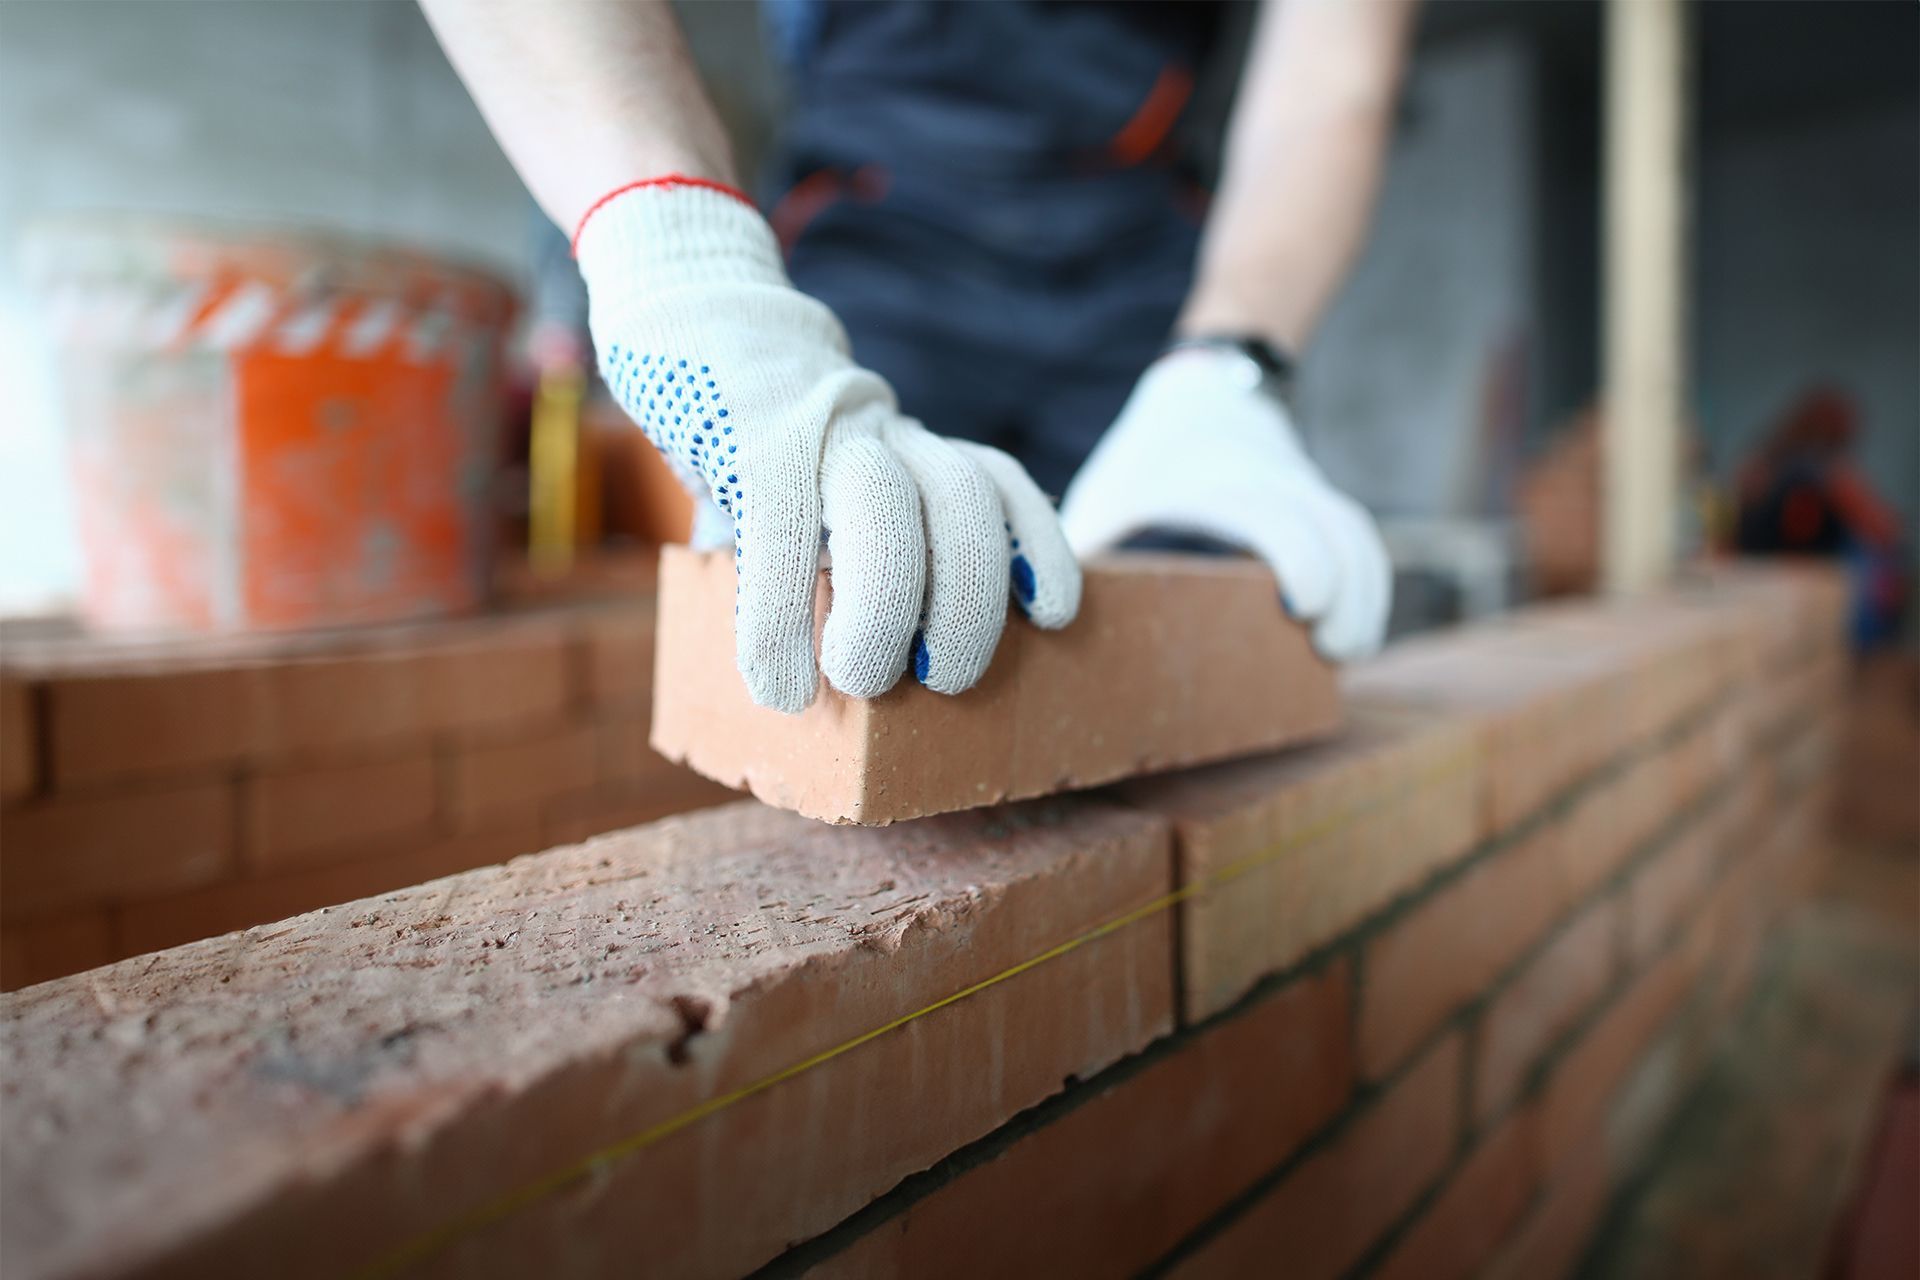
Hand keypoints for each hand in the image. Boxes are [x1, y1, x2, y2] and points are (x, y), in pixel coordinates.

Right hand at [576, 180, 1079, 712]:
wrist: (684, 325)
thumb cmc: (761, 443)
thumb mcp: (827, 479)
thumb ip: (856, 544)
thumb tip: (859, 674)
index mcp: (907, 443)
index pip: (994, 481)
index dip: (1037, 544)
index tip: (1053, 614)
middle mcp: (878, 428)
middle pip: (960, 498)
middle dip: (967, 599)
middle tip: (944, 680)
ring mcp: (814, 427)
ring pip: (885, 504)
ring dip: (888, 608)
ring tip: (862, 679)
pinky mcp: (745, 437)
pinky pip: (775, 532)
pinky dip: (777, 622)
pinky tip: (778, 687)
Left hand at [1059, 348, 1389, 660]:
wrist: (1205, 393)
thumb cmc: (1146, 457)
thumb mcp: (1108, 496)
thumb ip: (1085, 550)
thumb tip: (1050, 622)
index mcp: (1222, 483)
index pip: (1278, 515)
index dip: (1301, 558)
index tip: (1298, 608)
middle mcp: (1276, 484)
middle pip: (1339, 530)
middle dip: (1347, 591)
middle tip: (1332, 652)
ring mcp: (1307, 493)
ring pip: (1359, 536)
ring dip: (1366, 594)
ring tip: (1348, 649)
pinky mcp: (1324, 508)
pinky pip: (1362, 540)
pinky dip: (1369, 584)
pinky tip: (1356, 631)